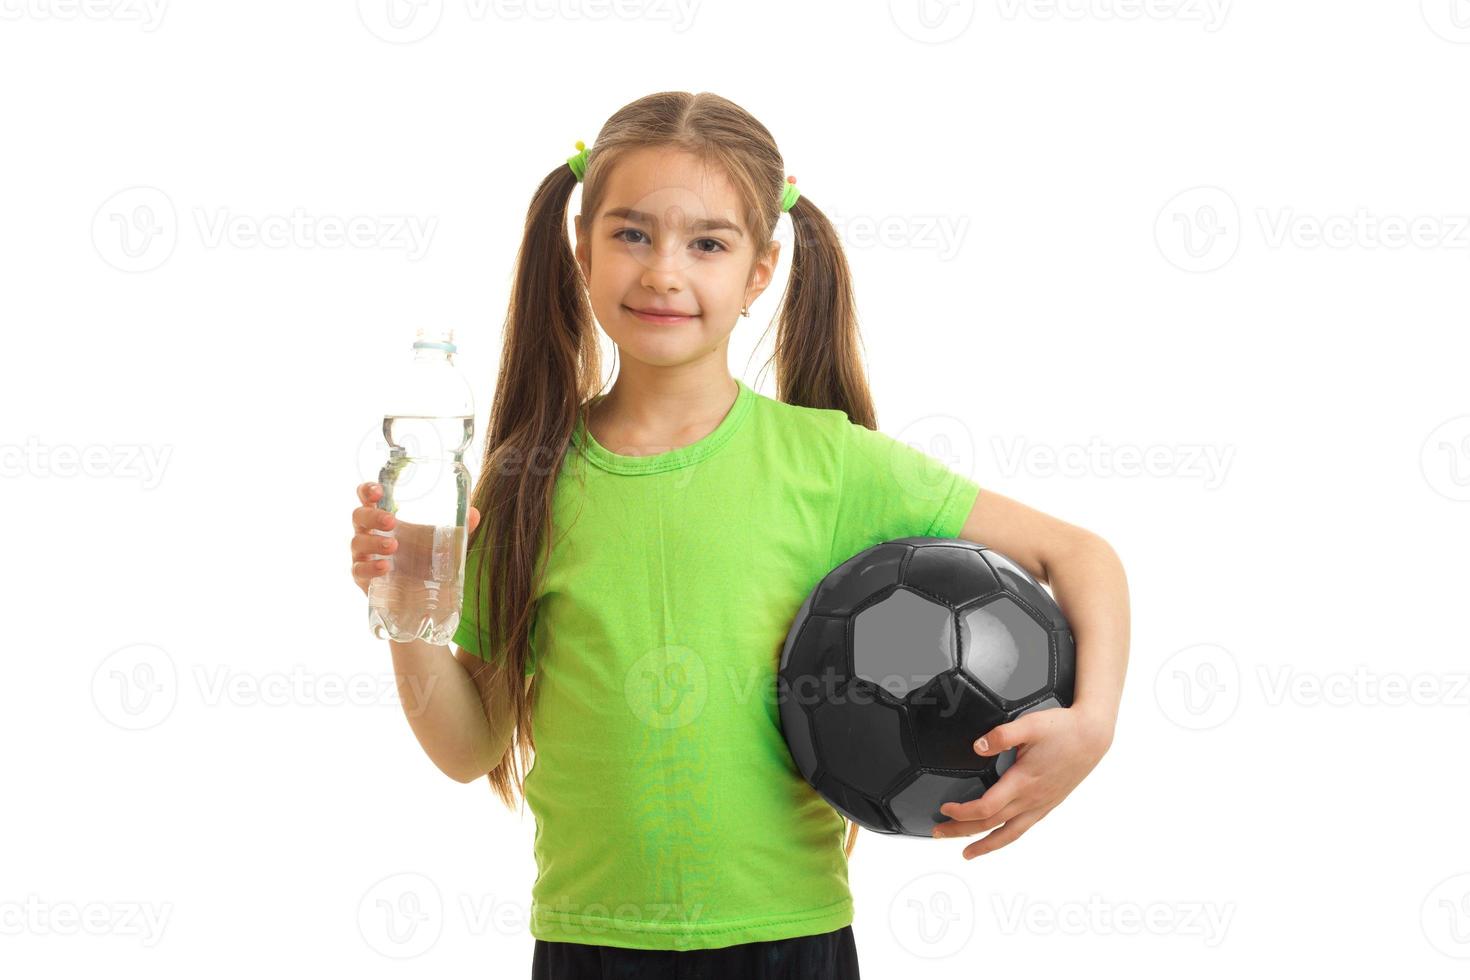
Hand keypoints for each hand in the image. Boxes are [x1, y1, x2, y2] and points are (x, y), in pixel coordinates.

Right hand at [349, 482, 479, 598]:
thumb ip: (458, 530)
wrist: (421, 599)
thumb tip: (474, 513)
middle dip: (372, 516)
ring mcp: (364, 556)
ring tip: (394, 546)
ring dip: (374, 542)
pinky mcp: (363, 579)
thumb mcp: (443, 544)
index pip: (367, 498)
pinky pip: (358, 570)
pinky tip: (385, 567)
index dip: (367, 490)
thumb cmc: (425, 562)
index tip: (378, 490)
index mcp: (385, 519)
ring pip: (357, 542)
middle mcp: (370, 534)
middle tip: (391, 521)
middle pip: (359, 516)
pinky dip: (370, 567)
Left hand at [931, 704, 1113, 858]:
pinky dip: (1007, 837)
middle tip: (940, 834)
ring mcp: (1041, 804)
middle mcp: (1031, 799)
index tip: (944, 808)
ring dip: (986, 845)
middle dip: (962, 832)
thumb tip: (977, 747)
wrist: (1093, 737)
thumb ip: (1001, 736)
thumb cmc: (1063, 730)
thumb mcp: (1030, 725)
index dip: (962, 813)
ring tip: (968, 853)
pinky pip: (1024, 828)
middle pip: (991, 825)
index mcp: (1023, 782)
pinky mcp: (1049, 804)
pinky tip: (999, 837)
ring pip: (1010, 834)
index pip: (986, 808)